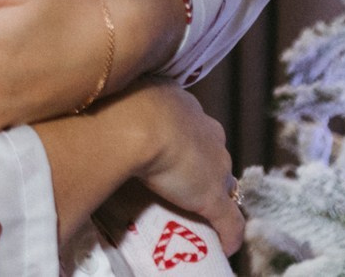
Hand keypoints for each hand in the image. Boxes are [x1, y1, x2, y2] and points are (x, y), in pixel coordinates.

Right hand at [108, 85, 242, 254]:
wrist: (139, 124)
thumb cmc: (128, 106)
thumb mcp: (130, 98)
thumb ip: (133, 109)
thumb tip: (115, 117)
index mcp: (188, 109)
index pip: (197, 130)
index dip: (189, 142)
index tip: (174, 152)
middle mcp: (209, 134)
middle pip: (215, 155)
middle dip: (205, 167)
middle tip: (183, 181)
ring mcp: (214, 168)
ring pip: (225, 185)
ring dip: (216, 195)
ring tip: (197, 210)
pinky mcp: (214, 198)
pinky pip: (229, 221)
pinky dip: (229, 234)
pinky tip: (225, 246)